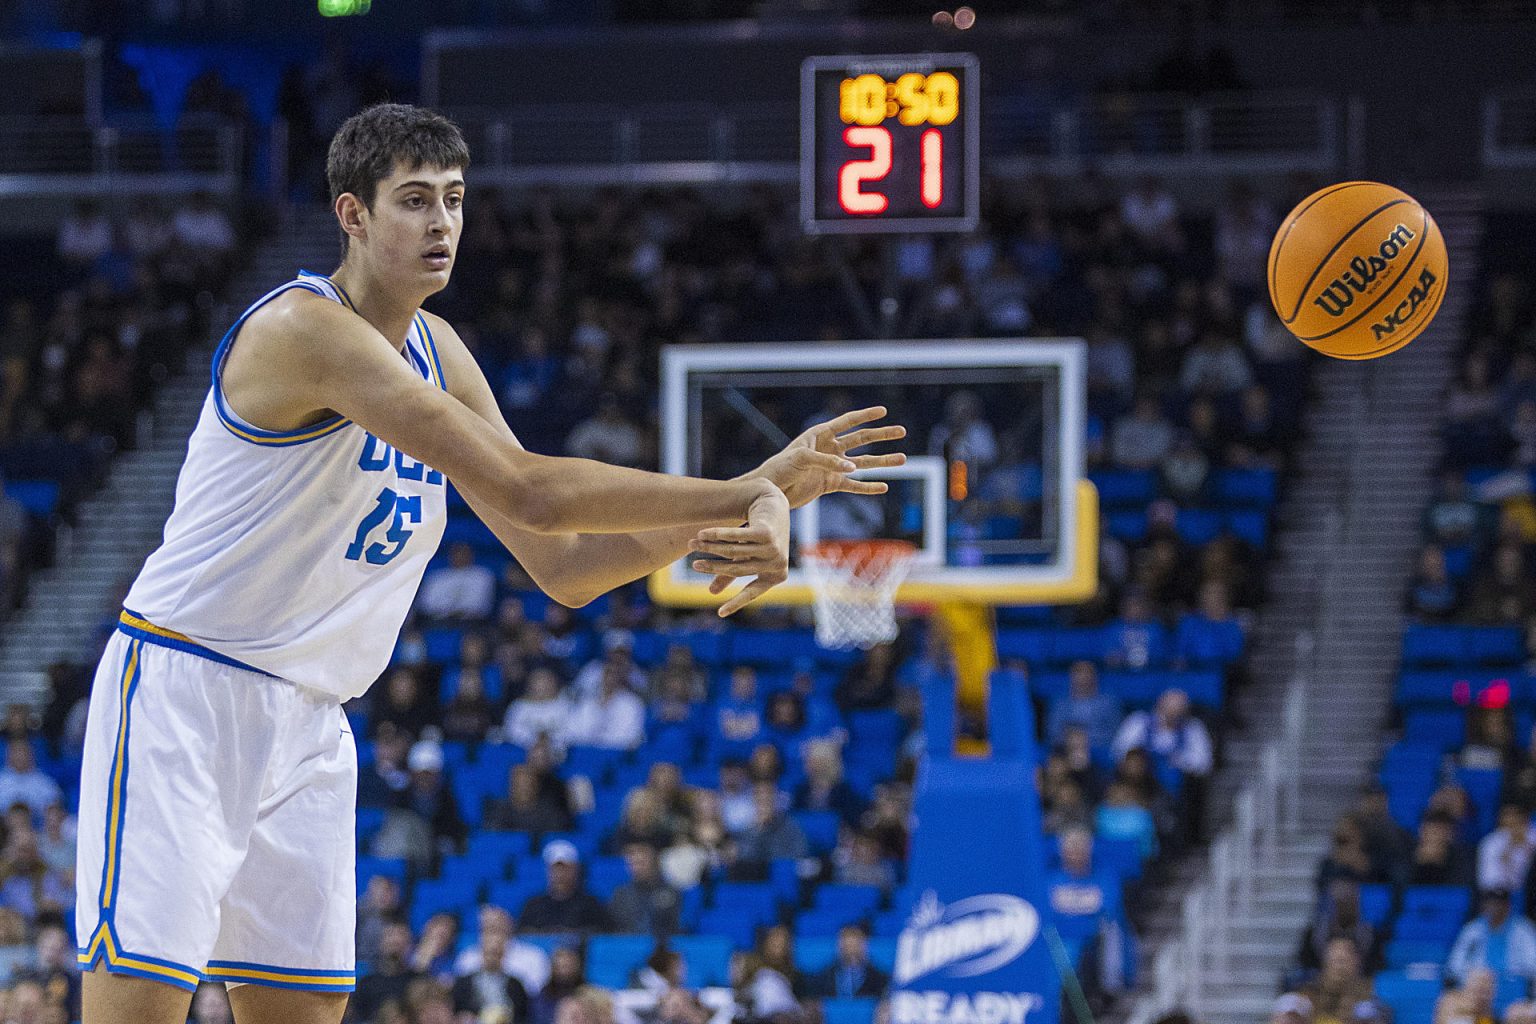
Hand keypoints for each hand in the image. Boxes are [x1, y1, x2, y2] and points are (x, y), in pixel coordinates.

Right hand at [692, 486, 789, 615]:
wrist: (773, 503)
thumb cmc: (761, 535)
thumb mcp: (746, 556)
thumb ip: (731, 573)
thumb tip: (712, 593)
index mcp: (775, 576)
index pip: (753, 592)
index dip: (736, 603)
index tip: (720, 613)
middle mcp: (776, 564)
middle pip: (736, 569)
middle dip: (712, 567)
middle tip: (694, 565)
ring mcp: (773, 548)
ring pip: (733, 551)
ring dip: (710, 547)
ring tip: (692, 543)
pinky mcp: (766, 533)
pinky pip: (736, 537)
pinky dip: (717, 535)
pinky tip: (703, 533)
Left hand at [747, 406, 906, 509]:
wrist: (770, 491)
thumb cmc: (781, 468)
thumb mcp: (802, 459)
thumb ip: (828, 462)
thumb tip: (853, 468)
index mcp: (820, 435)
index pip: (848, 422)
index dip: (865, 415)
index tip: (883, 410)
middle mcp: (830, 449)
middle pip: (862, 439)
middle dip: (882, 435)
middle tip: (901, 431)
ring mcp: (832, 467)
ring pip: (863, 463)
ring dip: (883, 462)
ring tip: (903, 459)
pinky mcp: (830, 485)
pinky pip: (854, 486)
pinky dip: (868, 487)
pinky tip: (883, 487)